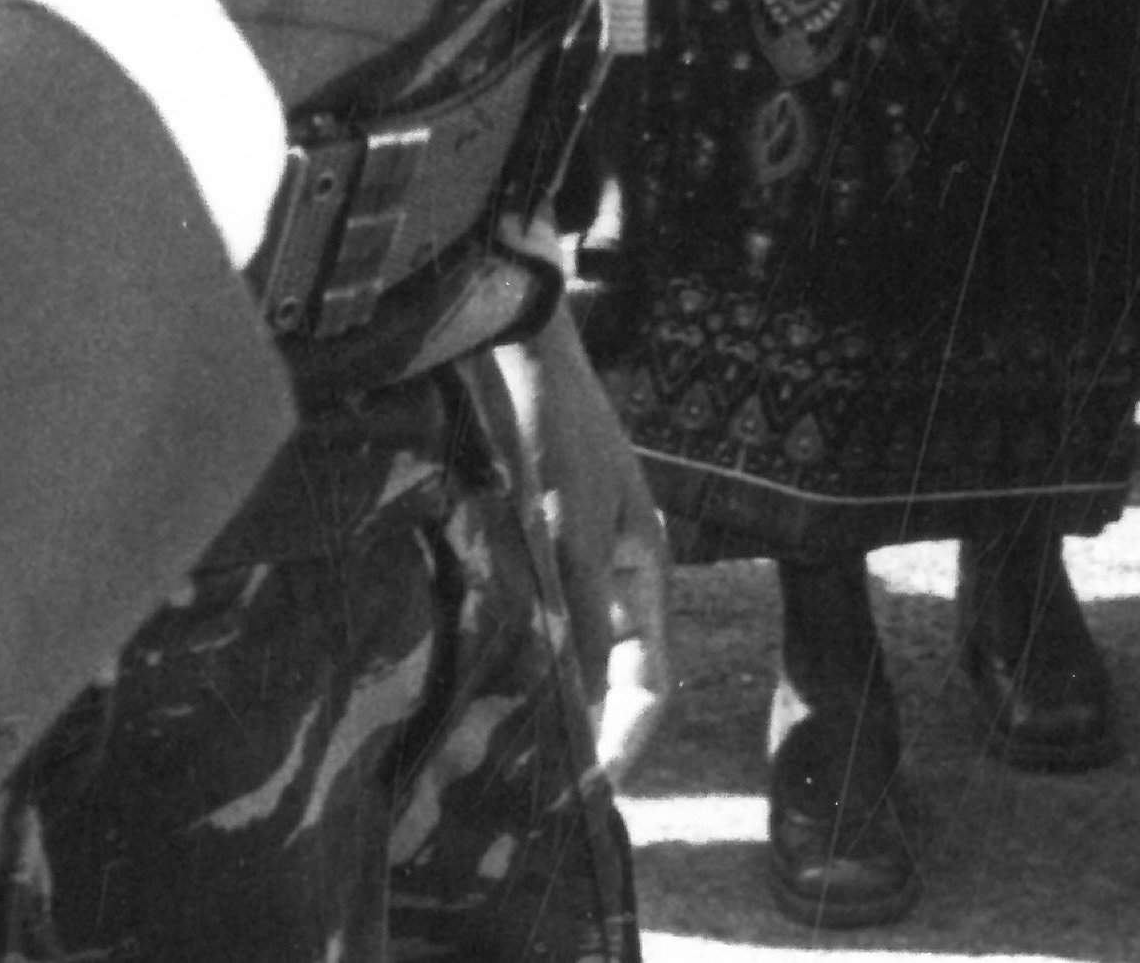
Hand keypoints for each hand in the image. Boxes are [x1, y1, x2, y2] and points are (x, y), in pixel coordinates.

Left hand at [501, 312, 671, 776]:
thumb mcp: (571, 532)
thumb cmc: (555, 433)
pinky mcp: (541, 538)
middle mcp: (620, 572)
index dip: (630, 742)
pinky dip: (524, 649)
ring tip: (507, 739)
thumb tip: (590, 713)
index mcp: (647, 573)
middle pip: (618, 674)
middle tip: (539, 781)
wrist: (522, 347)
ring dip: (552, 692)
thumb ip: (584, 620)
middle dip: (590, 728)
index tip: (589, 791)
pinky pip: (542, 615)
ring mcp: (582, 554)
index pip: (655, 685)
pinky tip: (484, 672)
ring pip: (576, 647)